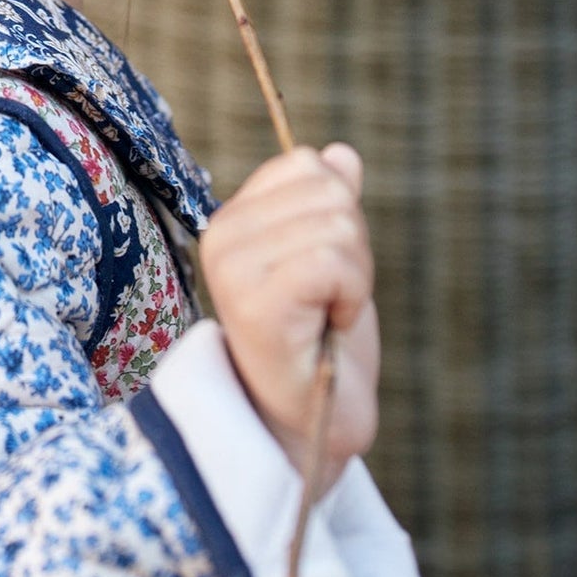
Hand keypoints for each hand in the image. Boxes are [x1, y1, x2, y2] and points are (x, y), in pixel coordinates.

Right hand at [197, 143, 379, 496]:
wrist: (309, 423)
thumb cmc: (319, 345)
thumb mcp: (331, 262)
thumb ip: (329, 206)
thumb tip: (340, 153)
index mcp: (232, 219)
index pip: (309, 166)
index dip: (338, 218)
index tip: (323, 275)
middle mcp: (220, 234)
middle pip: (330, 192)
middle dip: (354, 249)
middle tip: (329, 302)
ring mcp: (233, 267)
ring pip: (338, 225)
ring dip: (355, 278)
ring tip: (325, 316)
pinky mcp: (255, 301)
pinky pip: (334, 262)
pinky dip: (351, 298)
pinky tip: (327, 328)